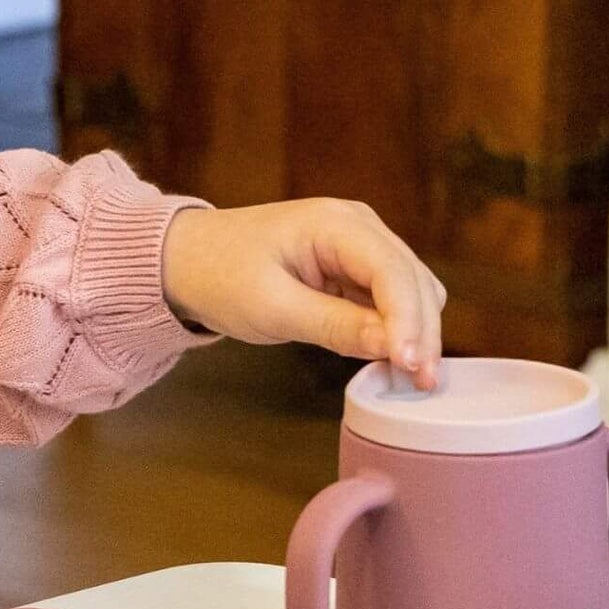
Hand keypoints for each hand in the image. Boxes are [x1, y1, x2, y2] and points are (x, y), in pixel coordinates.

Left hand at [161, 199, 445, 387]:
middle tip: (422, 384)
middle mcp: (358, 226)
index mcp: (335, 223)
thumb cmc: (219, 276)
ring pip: (411, 290)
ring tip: (412, 380)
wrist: (187, 260)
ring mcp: (359, 245)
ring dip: (415, 332)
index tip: (411, 366)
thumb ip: (335, 326)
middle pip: (412, 280)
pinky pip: (390, 299)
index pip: (392, 272)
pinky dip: (397, 328)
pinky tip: (394, 361)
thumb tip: (393, 348)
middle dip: (421, 332)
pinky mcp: (353, 267)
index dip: (409, 321)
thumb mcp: (272, 308)